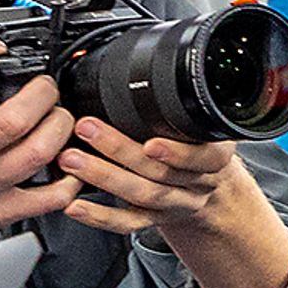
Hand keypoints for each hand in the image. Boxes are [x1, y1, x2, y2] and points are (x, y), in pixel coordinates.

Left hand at [54, 119, 250, 237]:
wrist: (215, 192)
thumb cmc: (202, 148)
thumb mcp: (207, 127)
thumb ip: (186, 110)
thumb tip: (154, 64)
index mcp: (216, 157)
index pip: (203, 158)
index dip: (178, 153)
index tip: (151, 142)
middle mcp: (198, 183)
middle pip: (161, 173)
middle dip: (120, 151)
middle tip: (86, 129)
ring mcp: (176, 203)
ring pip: (142, 196)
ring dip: (103, 176)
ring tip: (71, 159)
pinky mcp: (154, 219)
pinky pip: (128, 223)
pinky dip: (99, 216)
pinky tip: (75, 205)